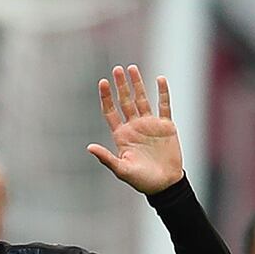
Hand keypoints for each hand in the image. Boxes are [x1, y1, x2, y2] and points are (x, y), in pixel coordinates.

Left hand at [88, 65, 182, 195]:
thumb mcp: (122, 170)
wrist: (164, 185)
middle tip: (116, 69)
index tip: (102, 82)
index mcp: (122, 136)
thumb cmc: (142, 181)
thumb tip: (89, 147)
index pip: (111, 112)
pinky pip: (164, 105)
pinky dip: (163, 93)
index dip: (106, 97)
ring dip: (137, 84)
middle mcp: (134, 127)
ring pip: (142, 99)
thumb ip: (106, 158)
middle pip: (125, 101)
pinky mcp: (165, 126)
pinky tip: (160, 79)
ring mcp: (150, 125)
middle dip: (120, 86)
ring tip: (131, 68)